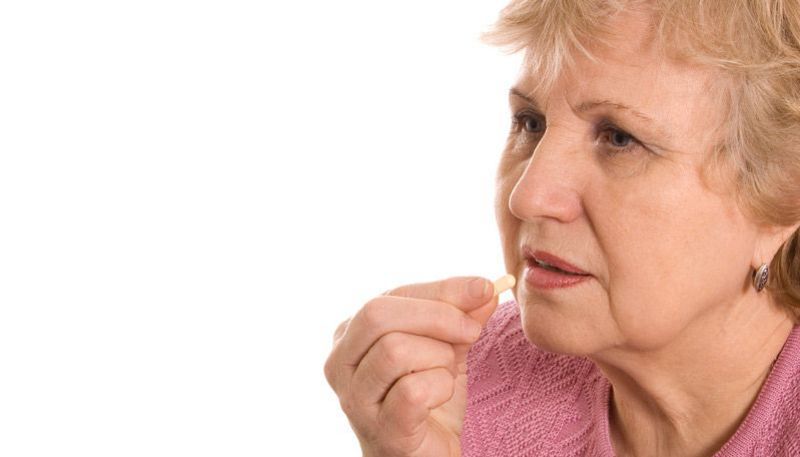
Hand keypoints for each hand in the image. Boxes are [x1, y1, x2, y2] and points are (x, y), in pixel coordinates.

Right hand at [323, 276, 501, 456]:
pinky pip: (412, 391)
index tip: (482, 289)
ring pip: (394, 350)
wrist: (426, 455)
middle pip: (377, 314)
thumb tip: (484, 287)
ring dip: (438, 358)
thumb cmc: (429, 399)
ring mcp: (355, 399)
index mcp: (350, 334)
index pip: (391, 295)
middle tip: (472, 332)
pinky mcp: (380, 429)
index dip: (440, 291)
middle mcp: (340, 363)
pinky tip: (441, 396)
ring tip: (446, 373)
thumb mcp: (447, 347)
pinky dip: (440, 387)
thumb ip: (461, 317)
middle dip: (437, 317)